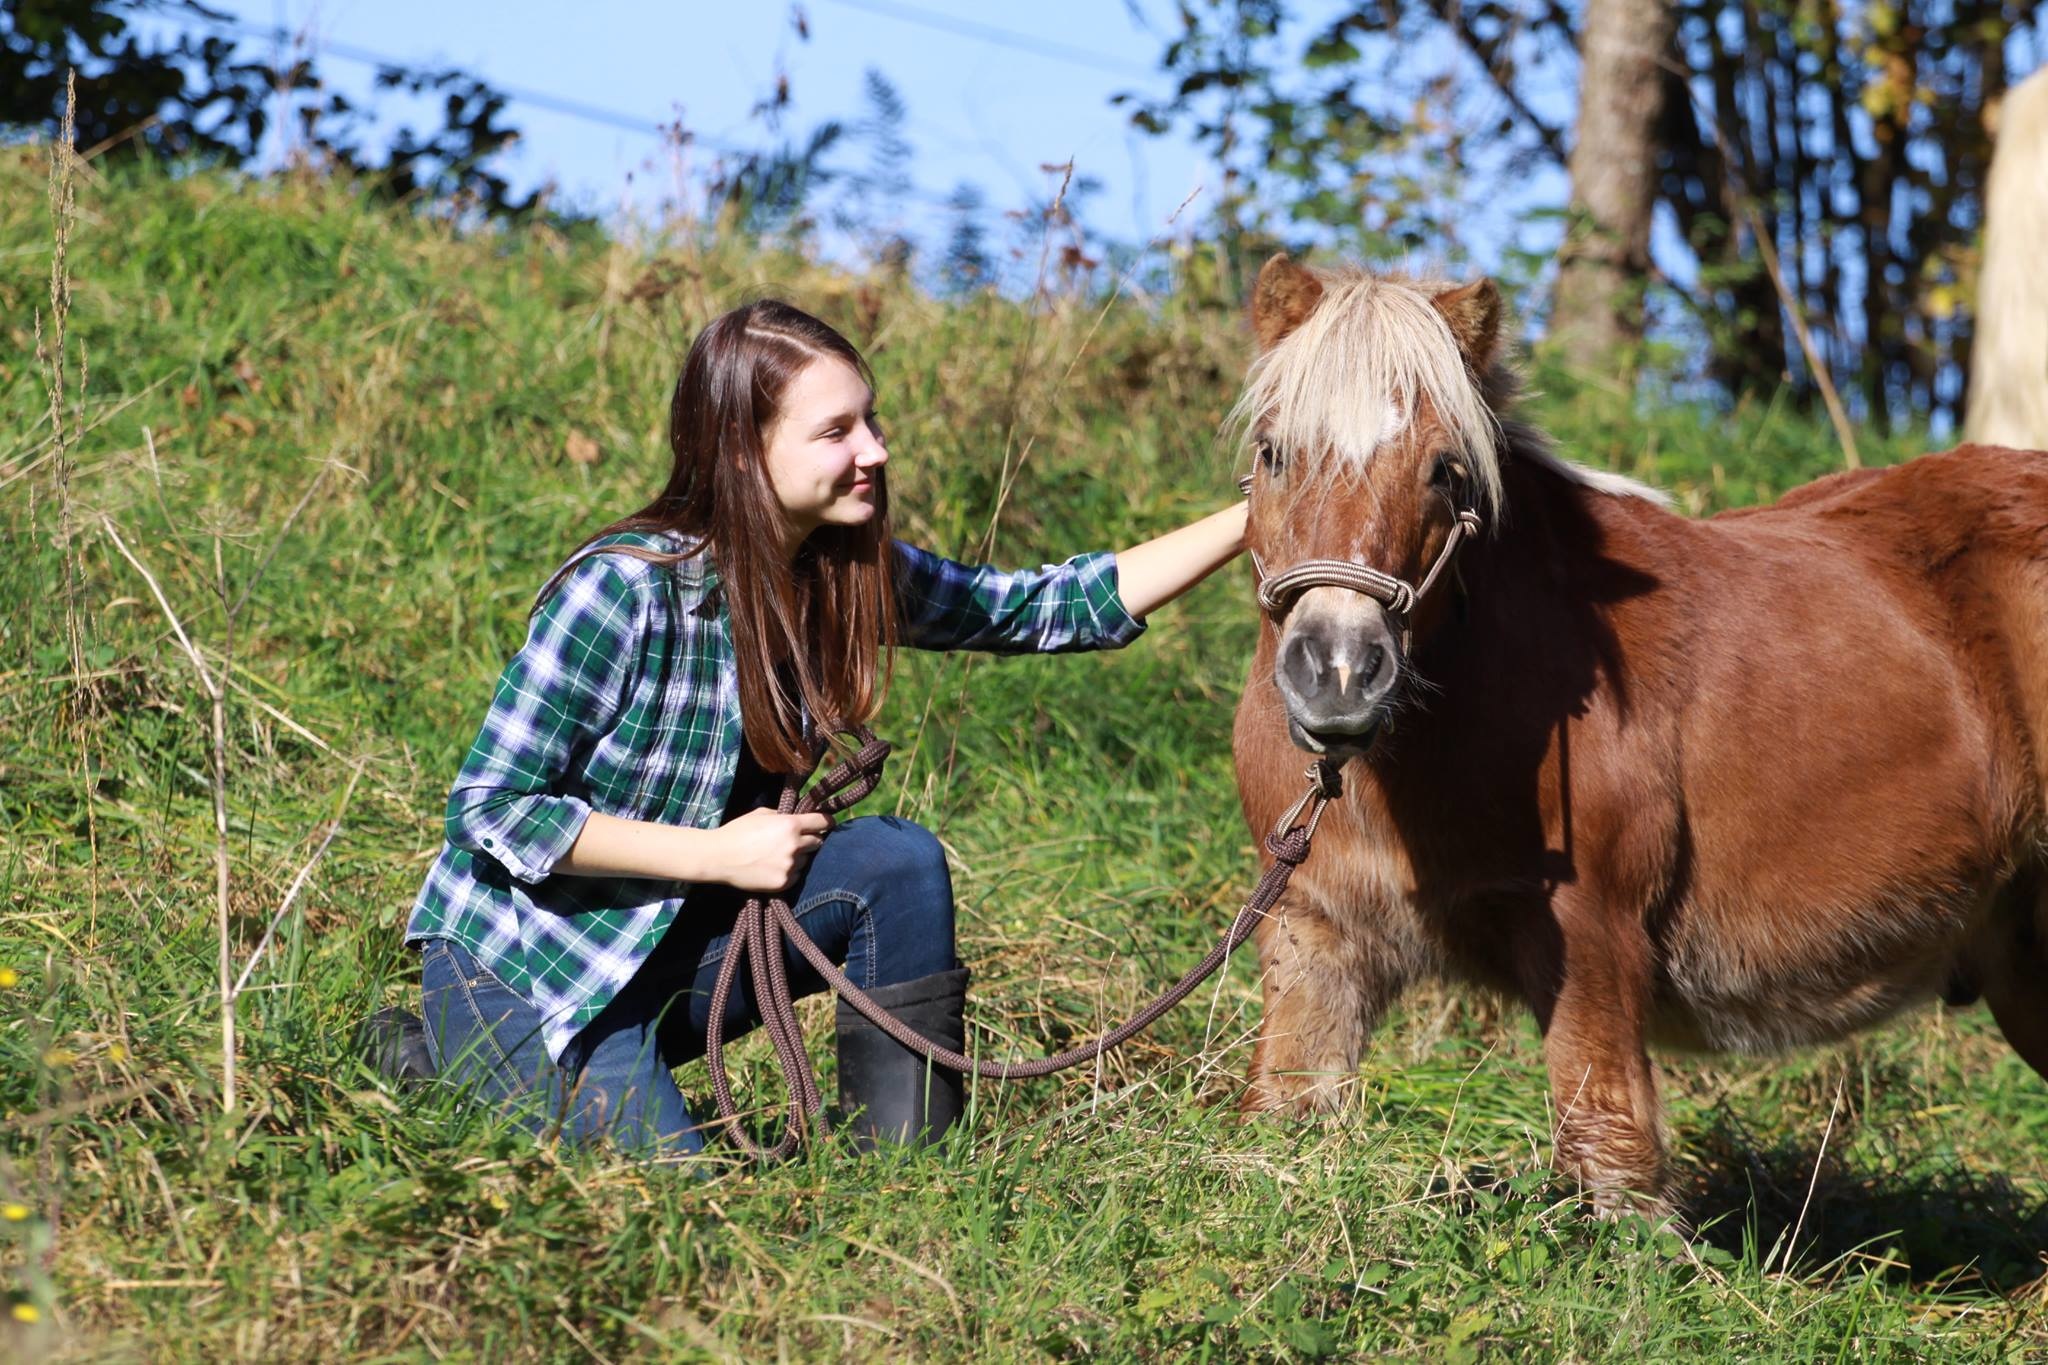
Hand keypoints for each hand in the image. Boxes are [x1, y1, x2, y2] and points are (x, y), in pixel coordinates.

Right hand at [712, 808, 832, 892]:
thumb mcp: (761, 814)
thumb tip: (795, 818)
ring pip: (806, 861)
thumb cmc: (737, 831)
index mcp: (790, 825)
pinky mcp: (783, 882)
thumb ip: (782, 816)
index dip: (826, 822)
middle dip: (810, 840)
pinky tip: (773, 868)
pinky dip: (789, 872)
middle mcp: (794, 845)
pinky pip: (795, 876)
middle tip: (796, 842)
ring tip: (778, 857)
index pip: (822, 822)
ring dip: (798, 858)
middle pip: (817, 842)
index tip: (827, 824)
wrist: (719, 857)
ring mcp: (790, 865)